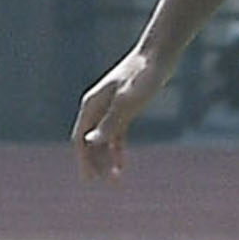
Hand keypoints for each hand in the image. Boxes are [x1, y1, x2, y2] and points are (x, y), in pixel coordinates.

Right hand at [73, 48, 171, 181]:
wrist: (158, 57)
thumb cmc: (144, 76)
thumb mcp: (129, 101)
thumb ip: (111, 121)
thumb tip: (91, 142)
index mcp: (92, 105)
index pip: (80, 138)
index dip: (84, 159)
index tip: (90, 178)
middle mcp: (97, 108)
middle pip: (89, 141)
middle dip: (94, 162)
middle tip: (101, 182)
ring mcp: (110, 108)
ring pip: (102, 139)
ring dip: (106, 159)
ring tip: (115, 179)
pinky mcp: (124, 109)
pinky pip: (115, 134)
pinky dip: (117, 149)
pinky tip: (122, 164)